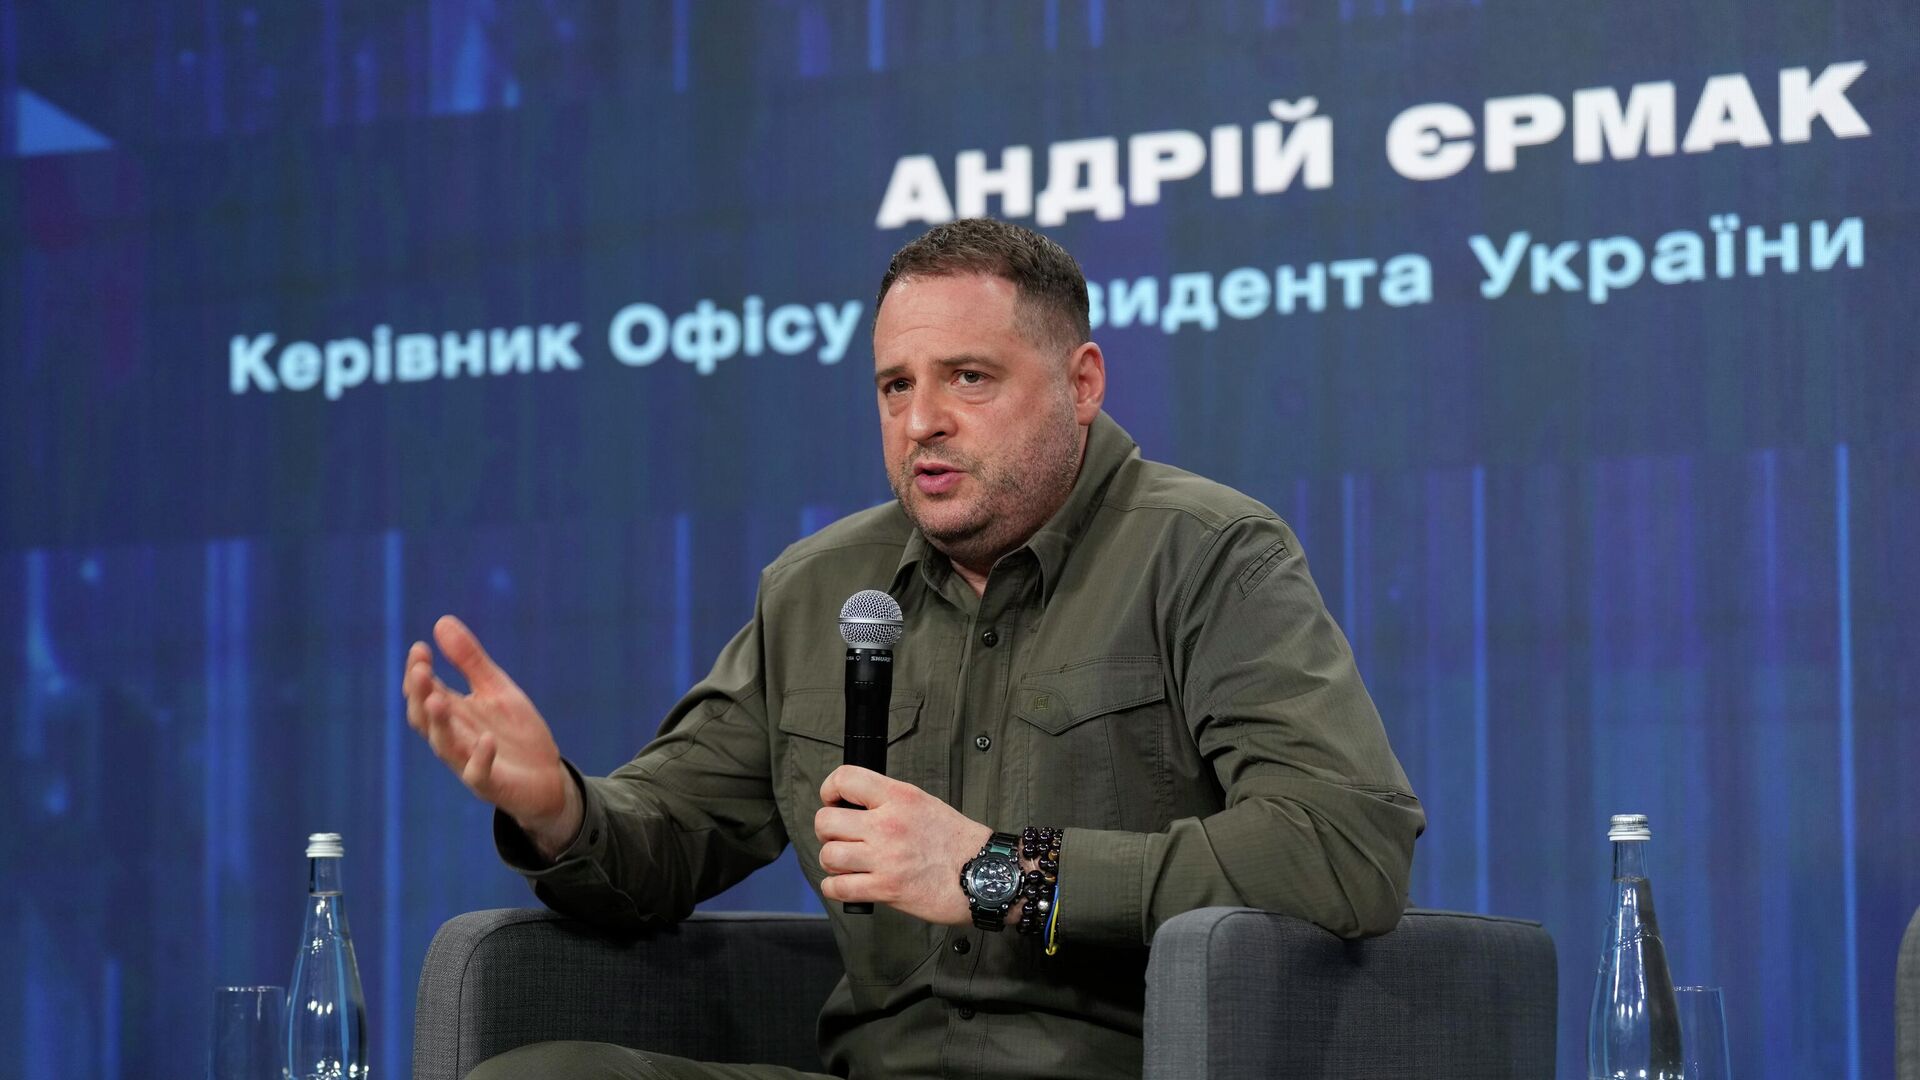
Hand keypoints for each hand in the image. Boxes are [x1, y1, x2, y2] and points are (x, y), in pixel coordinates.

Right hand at [403, 615, 579, 856]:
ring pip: (443, 745)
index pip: (425, 692)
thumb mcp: (496, 689)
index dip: (418, 673)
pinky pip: (477, 774)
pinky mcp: (490, 784)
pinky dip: (480, 758)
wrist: (547, 779)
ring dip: (439, 723)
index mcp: (453, 714)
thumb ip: (470, 660)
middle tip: (421, 670)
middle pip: (424, 718)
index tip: (419, 649)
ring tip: (437, 698)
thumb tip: (441, 622)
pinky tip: (487, 739)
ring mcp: (469, 762)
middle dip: (420, 695)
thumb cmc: (515, 734)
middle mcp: (454, 738)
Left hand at [814, 767, 991, 925]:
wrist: (984, 873)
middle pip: (826, 821)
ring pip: (828, 855)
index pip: (845, 779)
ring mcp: (885, 858)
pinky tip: (847, 885)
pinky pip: (838, 888)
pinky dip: (835, 888)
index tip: (833, 800)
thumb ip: (890, 802)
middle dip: (827, 831)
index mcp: (899, 797)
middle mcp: (888, 824)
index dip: (830, 789)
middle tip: (841, 838)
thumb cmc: (958, 841)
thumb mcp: (925, 803)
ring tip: (846, 864)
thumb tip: (856, 807)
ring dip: (832, 862)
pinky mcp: (885, 889)